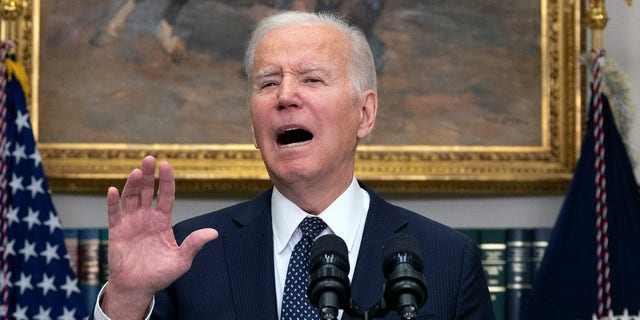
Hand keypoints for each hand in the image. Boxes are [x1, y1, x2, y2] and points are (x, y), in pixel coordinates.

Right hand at [101, 156, 217, 318]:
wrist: (138, 288)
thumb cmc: (160, 274)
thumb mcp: (181, 260)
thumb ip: (194, 244)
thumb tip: (214, 233)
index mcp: (162, 221)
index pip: (165, 195)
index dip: (166, 181)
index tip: (166, 165)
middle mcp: (146, 217)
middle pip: (146, 191)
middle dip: (148, 175)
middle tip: (149, 159)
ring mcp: (130, 223)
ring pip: (131, 198)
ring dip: (132, 184)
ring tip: (136, 172)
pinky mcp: (116, 231)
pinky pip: (113, 214)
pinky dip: (112, 202)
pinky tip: (113, 190)